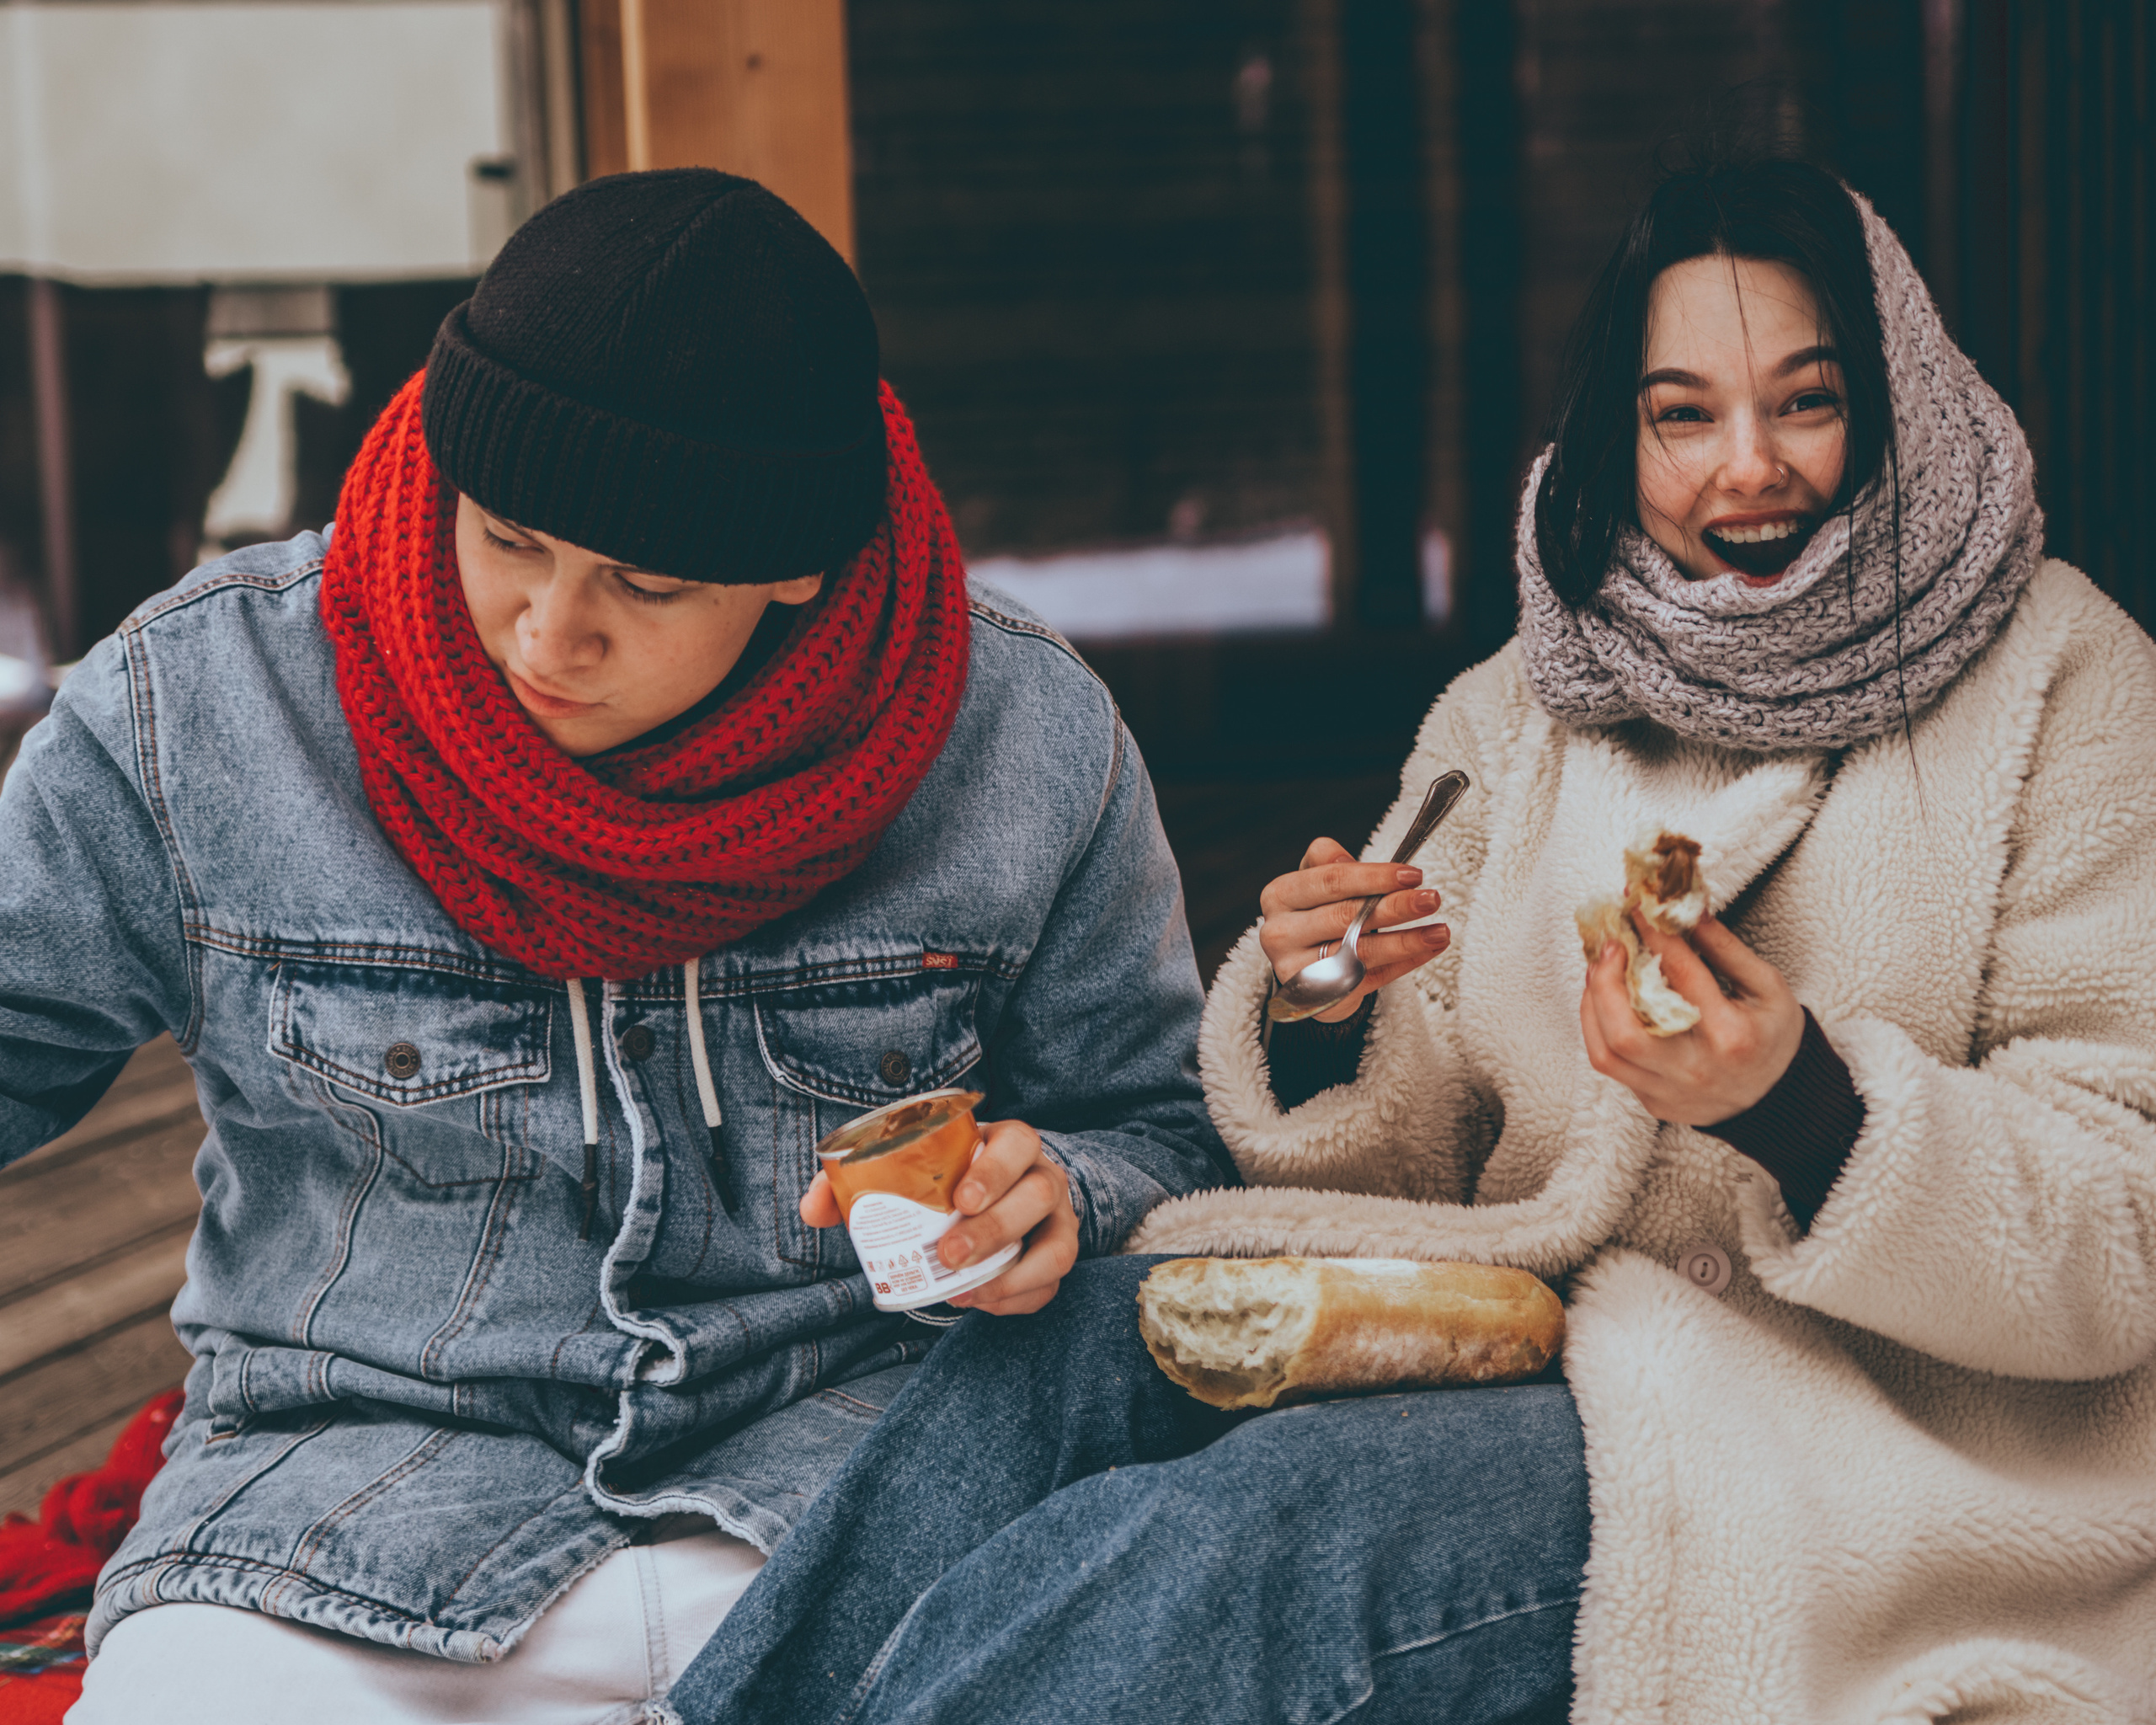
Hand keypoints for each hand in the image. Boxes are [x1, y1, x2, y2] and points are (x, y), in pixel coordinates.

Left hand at [798, 1117, 1078, 1315]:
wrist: (993, 1196)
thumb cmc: (943, 1179)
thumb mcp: (908, 1168)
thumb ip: (856, 1183)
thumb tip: (813, 1209)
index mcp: (1009, 1142)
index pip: (1018, 1142)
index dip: (995, 1170)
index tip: (959, 1200)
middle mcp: (1042, 1175)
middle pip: (1038, 1195)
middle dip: (994, 1230)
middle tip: (948, 1255)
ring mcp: (1058, 1219)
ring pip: (1058, 1245)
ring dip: (1012, 1275)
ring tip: (964, 1293)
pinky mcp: (1057, 1255)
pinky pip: (1051, 1284)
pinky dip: (1016, 1300)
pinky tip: (978, 1302)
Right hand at [1258, 838, 1449, 1022]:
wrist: (1305, 964)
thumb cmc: (1317, 913)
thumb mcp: (1317, 882)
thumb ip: (1329, 862)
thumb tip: (1346, 858)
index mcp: (1280, 896)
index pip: (1330, 880)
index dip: (1374, 877)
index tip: (1412, 874)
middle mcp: (1281, 933)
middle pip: (1346, 916)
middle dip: (1395, 906)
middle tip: (1431, 899)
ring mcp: (1297, 968)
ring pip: (1360, 951)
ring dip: (1406, 940)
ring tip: (1439, 931)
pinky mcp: (1320, 995)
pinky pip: (1370, 977)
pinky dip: (1403, 963)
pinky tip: (1428, 949)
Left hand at [1579, 910, 1804, 1125]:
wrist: (1781, 1096)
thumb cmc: (1772, 1036)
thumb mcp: (1767, 987)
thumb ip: (1725, 948)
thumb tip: (1687, 911)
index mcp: (1731, 1036)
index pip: (1679, 975)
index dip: (1653, 933)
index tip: (1637, 906)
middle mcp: (1695, 1069)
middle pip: (1626, 1030)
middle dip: (1607, 980)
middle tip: (1611, 945)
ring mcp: (1670, 1090)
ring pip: (1607, 1052)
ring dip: (1593, 1003)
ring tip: (1599, 970)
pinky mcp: (1652, 1100)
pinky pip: (1609, 1064)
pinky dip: (1596, 1027)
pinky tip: (1602, 1000)